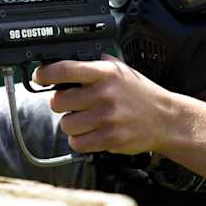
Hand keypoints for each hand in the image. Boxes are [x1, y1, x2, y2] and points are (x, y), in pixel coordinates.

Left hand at [33, 54, 172, 154]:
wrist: (165, 119)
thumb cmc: (139, 94)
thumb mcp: (120, 70)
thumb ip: (95, 64)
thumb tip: (63, 62)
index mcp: (105, 74)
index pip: (65, 70)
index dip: (46, 74)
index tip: (39, 77)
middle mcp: (104, 94)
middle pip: (58, 102)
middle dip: (60, 104)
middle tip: (71, 104)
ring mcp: (107, 118)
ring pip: (65, 125)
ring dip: (71, 124)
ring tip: (85, 120)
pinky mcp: (109, 139)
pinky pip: (77, 143)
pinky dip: (79, 140)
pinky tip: (90, 133)